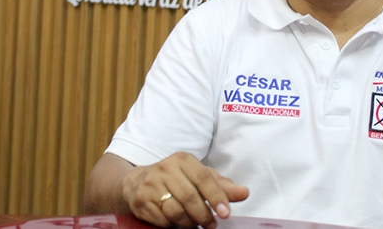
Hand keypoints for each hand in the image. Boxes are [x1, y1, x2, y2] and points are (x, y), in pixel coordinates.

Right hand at [121, 152, 248, 228]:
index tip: (226, 213)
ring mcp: (150, 184)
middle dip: (203, 214)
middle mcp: (165, 168)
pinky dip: (173, 225)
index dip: (216, 196)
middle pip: (189, 196)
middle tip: (212, 225)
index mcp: (183, 159)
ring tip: (196, 225)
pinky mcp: (140, 200)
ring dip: (189, 222)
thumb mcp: (199, 177)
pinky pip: (161, 219)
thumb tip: (244, 193)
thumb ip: (222, 186)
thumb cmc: (177, 179)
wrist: (138, 182)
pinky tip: (178, 224)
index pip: (203, 177)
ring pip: (174, 210)